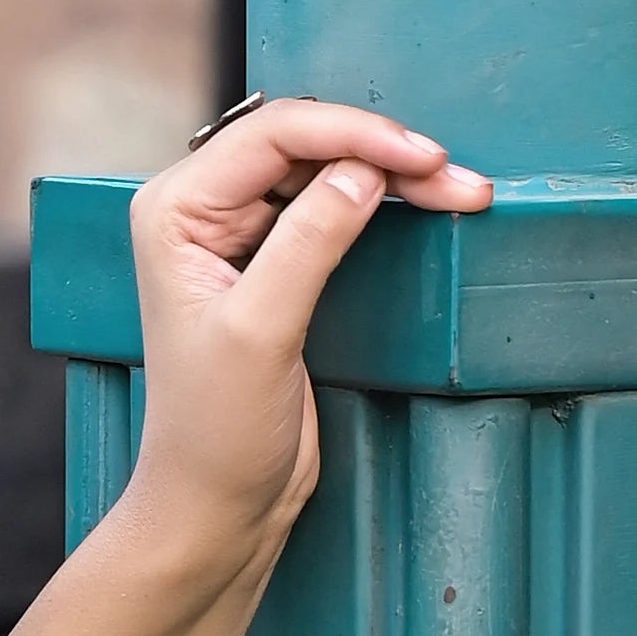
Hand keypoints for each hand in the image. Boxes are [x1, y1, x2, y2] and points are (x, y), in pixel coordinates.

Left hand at [125, 95, 491, 568]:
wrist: (217, 501)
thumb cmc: (213, 431)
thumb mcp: (260, 332)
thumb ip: (307, 244)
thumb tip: (360, 171)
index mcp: (174, 212)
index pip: (270, 136)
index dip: (352, 134)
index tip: (420, 157)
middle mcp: (201, 211)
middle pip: (304, 143)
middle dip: (383, 152)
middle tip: (454, 177)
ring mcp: (241, 235)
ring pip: (328, 170)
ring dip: (397, 175)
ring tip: (462, 191)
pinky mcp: (279, 262)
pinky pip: (337, 207)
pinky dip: (388, 202)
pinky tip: (429, 205)